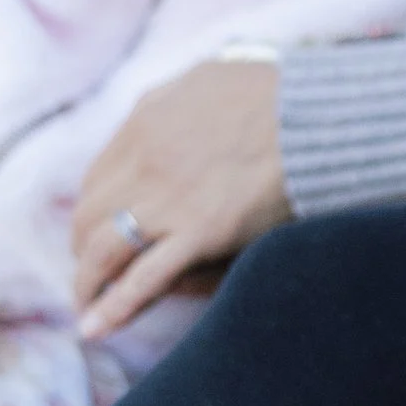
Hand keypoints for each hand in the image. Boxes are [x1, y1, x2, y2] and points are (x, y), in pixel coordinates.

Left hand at [72, 58, 288, 337]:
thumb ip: (171, 99)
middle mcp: (145, 160)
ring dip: (89, 282)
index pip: (97, 177)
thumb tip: (152, 114)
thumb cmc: (280, 95)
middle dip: (83, 248)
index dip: (93, 210)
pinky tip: (96, 328)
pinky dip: (114, 307)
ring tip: (88, 307)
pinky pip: (144, 278)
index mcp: (145, 121)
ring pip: (104, 250)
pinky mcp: (202, 233)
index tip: (98, 231)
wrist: (322, 116)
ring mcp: (171, 199)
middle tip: (92, 271)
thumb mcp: (208, 77)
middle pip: (89, 215)